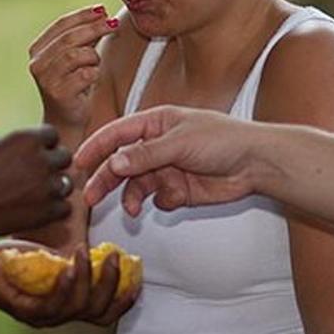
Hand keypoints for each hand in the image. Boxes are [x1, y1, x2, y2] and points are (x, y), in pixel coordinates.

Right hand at [0, 126, 73, 240]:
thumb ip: (0, 142)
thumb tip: (1, 144)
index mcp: (26, 138)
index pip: (52, 134)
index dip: (41, 144)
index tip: (30, 154)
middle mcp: (42, 160)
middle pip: (65, 157)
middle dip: (52, 164)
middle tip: (34, 175)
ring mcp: (47, 187)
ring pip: (67, 183)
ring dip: (54, 188)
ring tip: (34, 195)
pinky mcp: (47, 212)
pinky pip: (65, 208)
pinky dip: (54, 210)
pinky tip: (36, 210)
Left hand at [0, 240, 137, 326]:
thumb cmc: (11, 259)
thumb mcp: (50, 254)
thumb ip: (74, 253)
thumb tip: (98, 227)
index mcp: (68, 305)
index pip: (106, 314)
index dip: (125, 298)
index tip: (137, 275)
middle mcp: (58, 316)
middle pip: (99, 313)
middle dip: (113, 285)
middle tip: (116, 256)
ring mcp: (42, 317)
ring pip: (78, 308)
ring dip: (89, 280)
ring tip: (88, 253)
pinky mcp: (24, 311)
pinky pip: (52, 305)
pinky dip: (65, 285)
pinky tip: (69, 266)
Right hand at [28, 6, 117, 130]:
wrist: (66, 121)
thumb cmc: (74, 86)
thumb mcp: (77, 57)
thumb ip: (85, 37)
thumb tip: (102, 12)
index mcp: (37, 49)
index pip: (61, 25)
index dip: (83, 15)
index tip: (102, 9)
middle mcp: (37, 63)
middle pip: (69, 38)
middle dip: (94, 28)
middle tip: (113, 24)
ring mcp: (46, 79)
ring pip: (76, 55)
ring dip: (93, 57)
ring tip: (96, 64)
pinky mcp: (59, 94)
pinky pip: (85, 74)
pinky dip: (94, 73)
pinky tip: (92, 78)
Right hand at [75, 106, 257, 215]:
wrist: (256, 163)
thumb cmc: (223, 140)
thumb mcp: (178, 143)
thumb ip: (144, 155)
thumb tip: (115, 162)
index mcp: (155, 124)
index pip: (116, 134)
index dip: (95, 148)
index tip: (77, 163)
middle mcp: (157, 145)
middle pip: (121, 164)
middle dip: (105, 181)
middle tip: (90, 198)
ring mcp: (168, 168)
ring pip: (137, 185)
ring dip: (132, 197)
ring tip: (132, 210)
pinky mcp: (179, 189)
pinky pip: (159, 199)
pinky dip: (162, 201)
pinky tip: (176, 197)